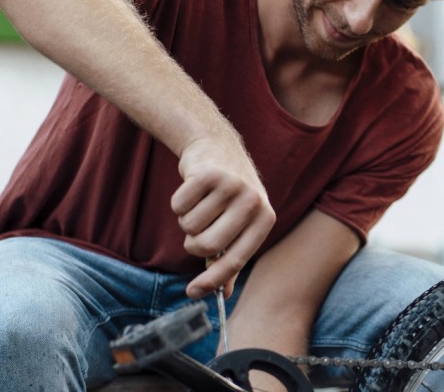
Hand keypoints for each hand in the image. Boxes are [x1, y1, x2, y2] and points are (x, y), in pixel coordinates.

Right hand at [171, 135, 275, 298]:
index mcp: (265, 219)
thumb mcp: (241, 224)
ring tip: (200, 204)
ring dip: (186, 220)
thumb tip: (222, 294)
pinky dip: (178, 203)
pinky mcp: (208, 173)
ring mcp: (231, 186)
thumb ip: (232, 257)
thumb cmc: (229, 196)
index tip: (192, 293)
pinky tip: (192, 189)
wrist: (218, 149)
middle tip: (196, 231)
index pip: (237, 259)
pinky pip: (179, 205)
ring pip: (190, 226)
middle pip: (208, 246)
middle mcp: (253, 202)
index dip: (213, 280)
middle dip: (194, 244)